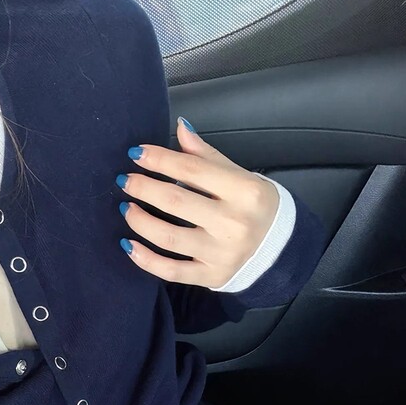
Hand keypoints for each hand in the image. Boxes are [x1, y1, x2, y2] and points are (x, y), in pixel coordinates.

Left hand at [116, 116, 278, 288]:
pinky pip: (171, 271)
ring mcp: (221, 253)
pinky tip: (129, 246)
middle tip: (125, 181)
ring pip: (169, 237)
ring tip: (127, 209)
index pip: (192, 169)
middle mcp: (233, 223)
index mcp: (243, 191)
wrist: (279, 247)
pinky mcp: (212, 276)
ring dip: (140, 221)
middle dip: (143, 188)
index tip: (136, 154)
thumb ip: (207, 156)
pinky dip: (146, 260)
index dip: (159, 160)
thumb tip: (181, 127)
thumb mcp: (239, 176)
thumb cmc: (254, 206)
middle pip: (176, 201)